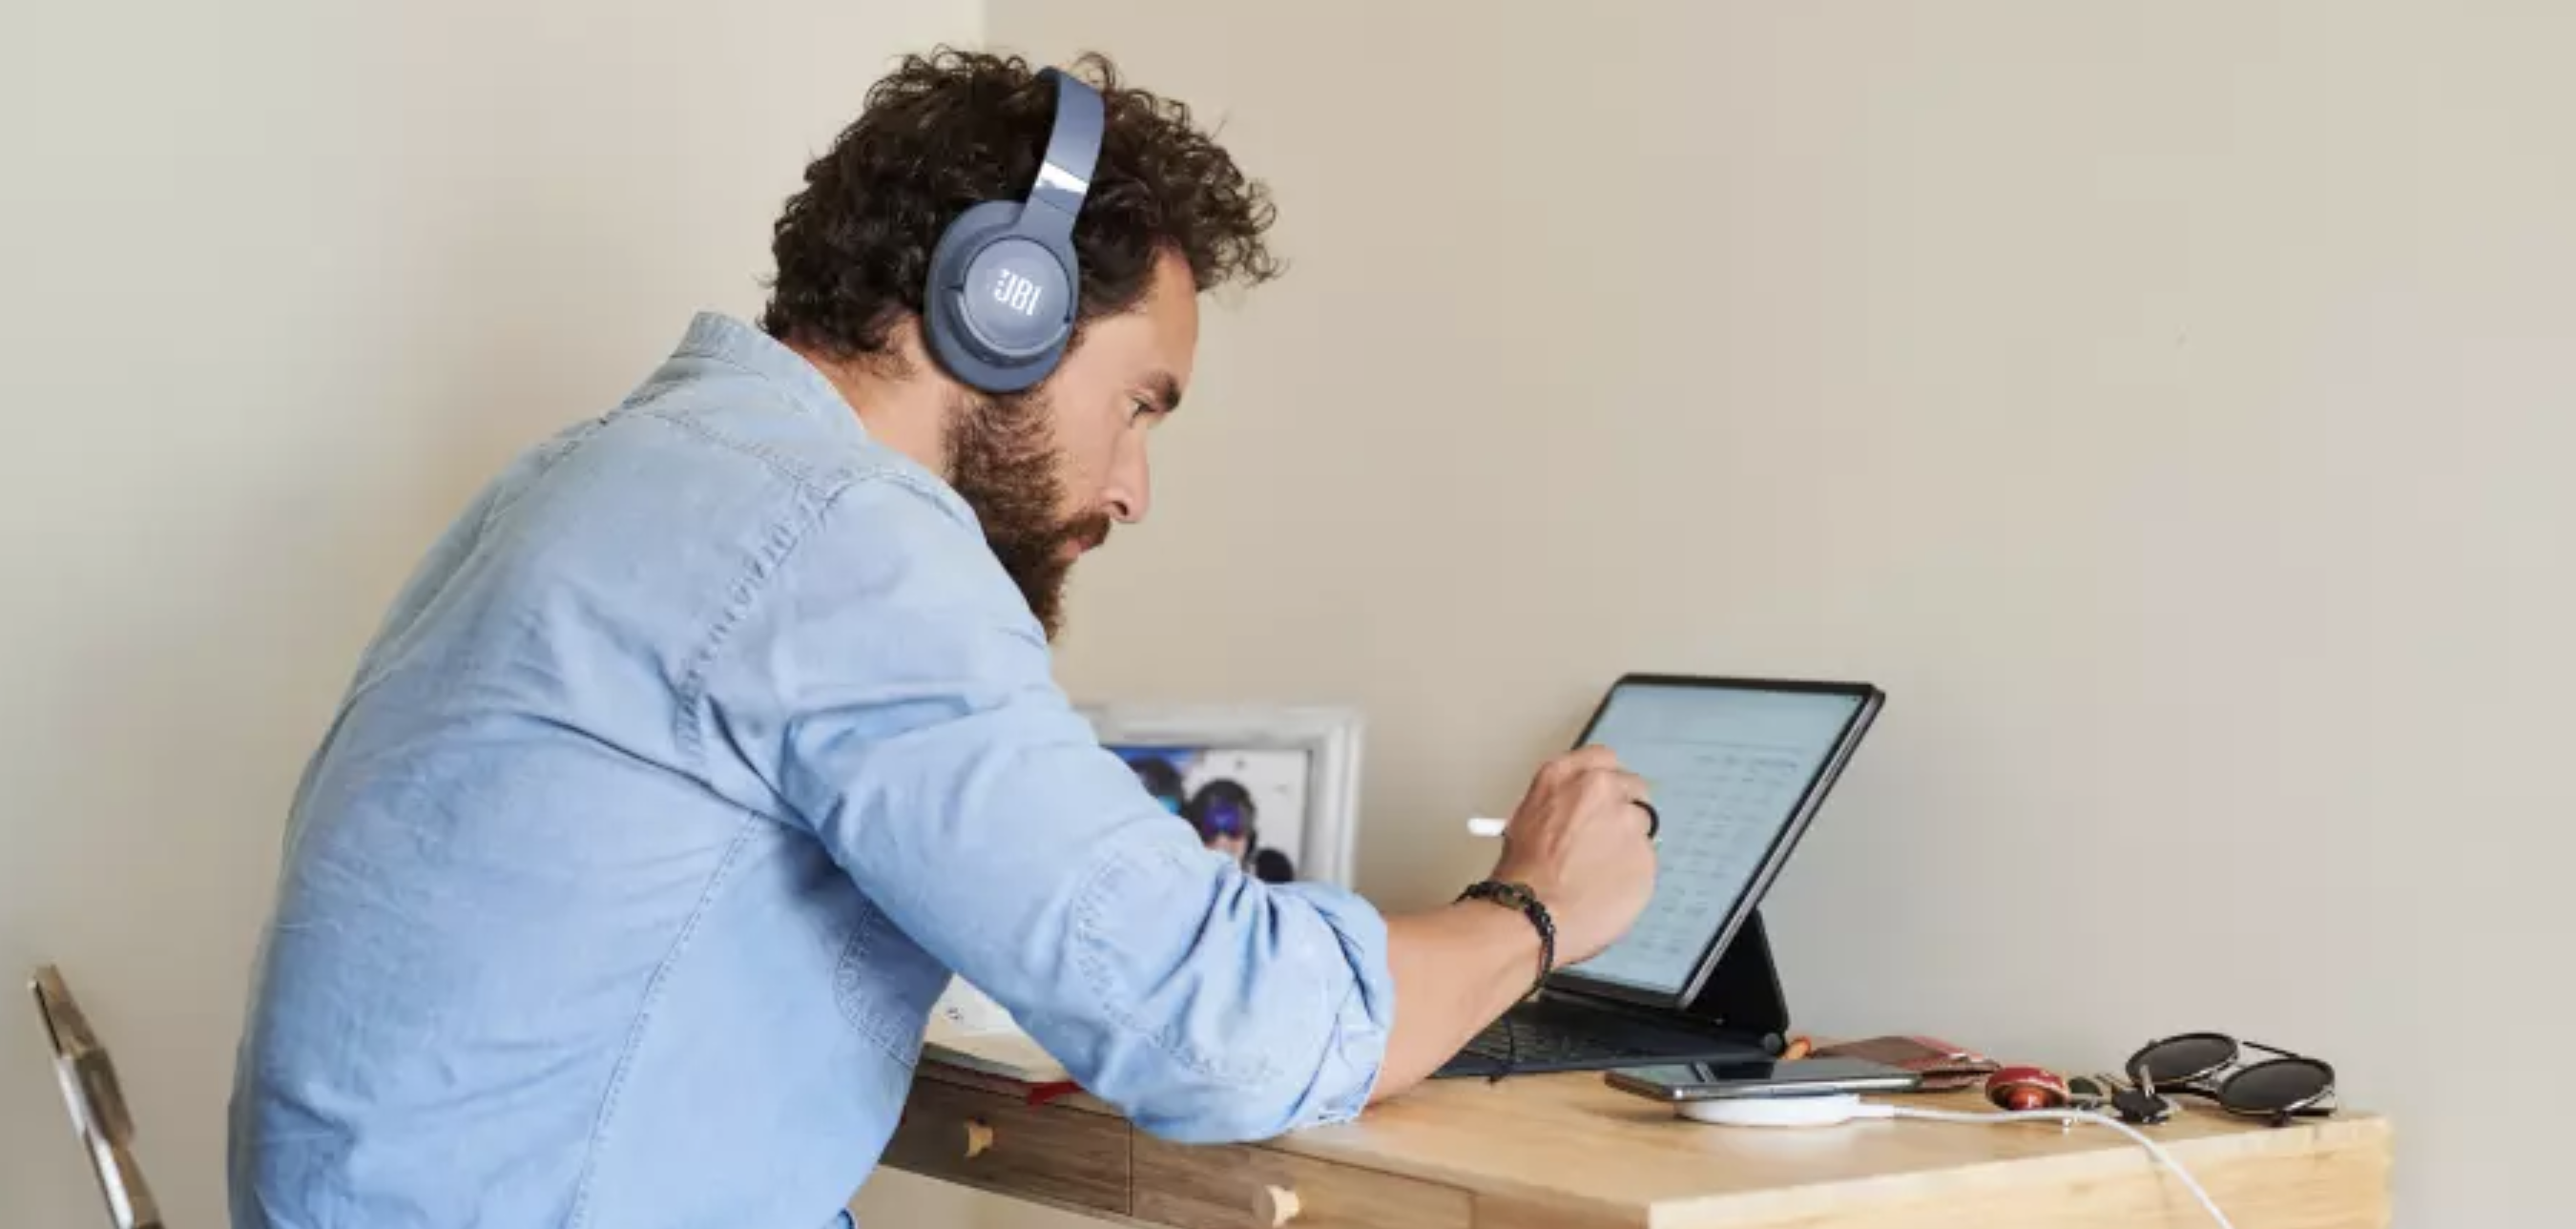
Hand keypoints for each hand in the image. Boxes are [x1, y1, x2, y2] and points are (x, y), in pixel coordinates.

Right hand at [1486, 745, 1656, 966]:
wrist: (1533, 914)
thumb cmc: (1521, 877)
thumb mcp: (1526, 821)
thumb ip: (1561, 807)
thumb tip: (1580, 816)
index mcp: (1563, 776)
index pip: (1603, 759)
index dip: (1606, 782)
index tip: (1606, 797)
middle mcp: (1600, 790)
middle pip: (1632, 788)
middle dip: (1623, 811)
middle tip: (1606, 840)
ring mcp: (1627, 821)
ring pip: (1642, 827)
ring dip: (1627, 845)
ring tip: (1600, 873)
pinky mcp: (1646, 856)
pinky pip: (1646, 862)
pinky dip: (1632, 875)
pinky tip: (1606, 890)